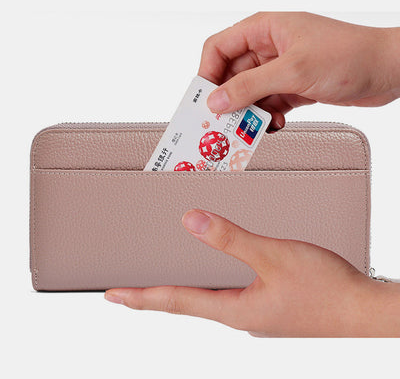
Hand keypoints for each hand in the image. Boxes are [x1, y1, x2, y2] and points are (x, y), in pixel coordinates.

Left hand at [105, 209, 399, 336]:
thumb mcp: (273, 256)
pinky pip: (226, 293)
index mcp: (234, 309)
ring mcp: (253, 311)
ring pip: (205, 298)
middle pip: (185, 303)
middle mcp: (238, 313)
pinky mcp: (266, 303)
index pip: (175, 302)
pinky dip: (208, 283)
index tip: (113, 296)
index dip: (141, 297)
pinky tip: (211, 275)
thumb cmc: (325, 289)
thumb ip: (231, 239)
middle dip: (154, 296)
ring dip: (180, 289)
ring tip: (161, 281)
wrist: (361, 310)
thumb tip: (192, 221)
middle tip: (129, 290)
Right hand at [199, 12, 399, 130]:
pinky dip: (268, 117)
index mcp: (264, 30)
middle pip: (231, 76)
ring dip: (250, 113)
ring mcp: (280, 70)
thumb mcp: (292, 71)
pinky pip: (267, 105)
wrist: (387, 71)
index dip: (207, 74)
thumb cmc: (349, 56)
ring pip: (249, 94)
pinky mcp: (291, 88)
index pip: (218, 49)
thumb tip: (216, 100)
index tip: (204, 101)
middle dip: (228, 100)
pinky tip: (277, 122)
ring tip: (256, 125)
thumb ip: (250, 86)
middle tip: (225, 122)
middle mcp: (268, 49)